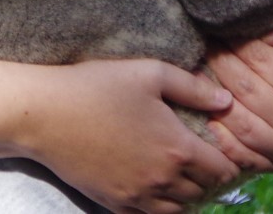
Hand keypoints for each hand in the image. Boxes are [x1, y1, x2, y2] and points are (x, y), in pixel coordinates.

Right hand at [0, 55, 241, 212]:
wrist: (45, 114)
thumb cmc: (96, 87)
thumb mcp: (149, 73)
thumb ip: (194, 88)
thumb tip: (227, 101)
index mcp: (177, 147)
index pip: (222, 170)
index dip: (225, 159)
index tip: (216, 146)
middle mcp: (163, 180)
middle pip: (203, 192)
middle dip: (206, 177)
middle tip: (197, 157)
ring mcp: (138, 196)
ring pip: (180, 210)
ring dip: (185, 195)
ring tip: (177, 173)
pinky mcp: (115, 204)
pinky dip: (159, 207)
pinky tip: (151, 185)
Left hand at [199, 19, 272, 169]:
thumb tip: (258, 29)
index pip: (261, 60)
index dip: (235, 41)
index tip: (218, 29)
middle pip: (245, 88)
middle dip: (219, 62)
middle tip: (203, 46)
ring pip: (238, 121)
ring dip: (211, 96)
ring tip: (197, 75)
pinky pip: (240, 153)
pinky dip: (219, 134)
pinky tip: (207, 113)